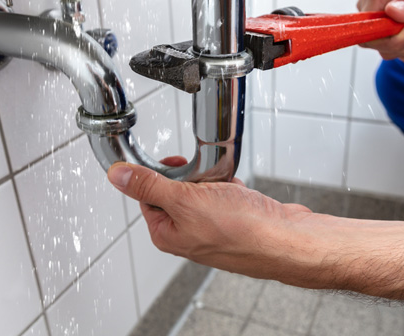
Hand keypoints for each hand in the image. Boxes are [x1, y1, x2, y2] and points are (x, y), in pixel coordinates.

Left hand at [107, 159, 340, 283]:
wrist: (286, 240)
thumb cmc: (241, 230)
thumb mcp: (185, 201)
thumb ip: (149, 186)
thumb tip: (117, 176)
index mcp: (167, 233)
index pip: (148, 195)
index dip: (159, 175)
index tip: (173, 163)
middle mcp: (188, 234)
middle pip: (176, 190)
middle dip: (193, 177)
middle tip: (205, 177)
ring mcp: (213, 228)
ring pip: (203, 190)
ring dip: (214, 180)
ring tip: (226, 186)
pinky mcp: (235, 221)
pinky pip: (225, 195)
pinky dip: (232, 187)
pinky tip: (240, 192)